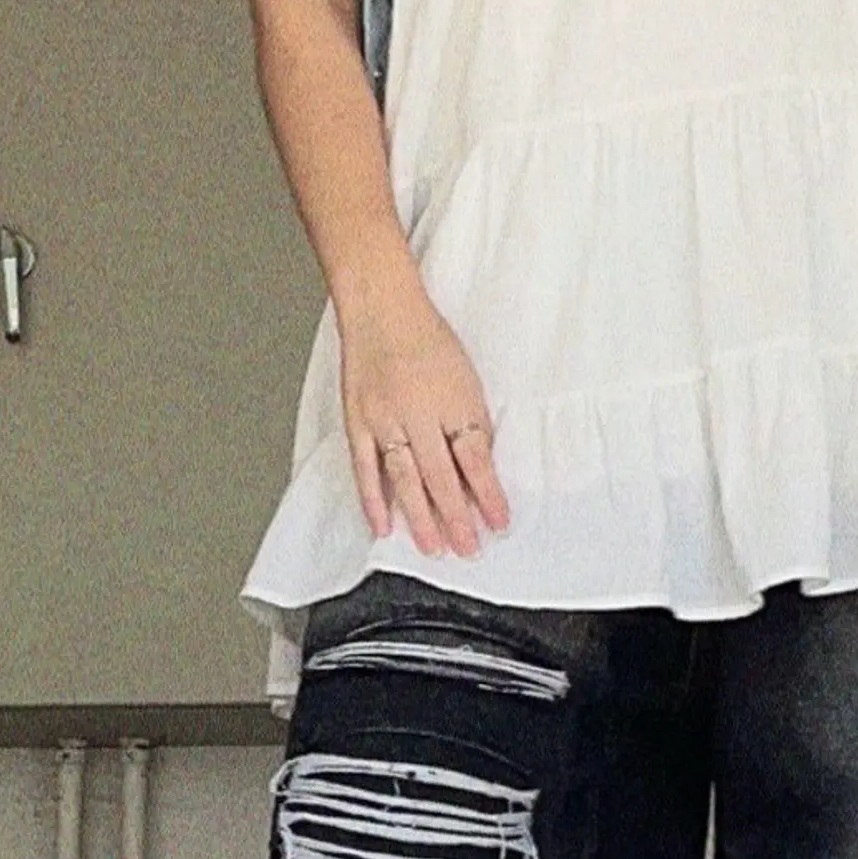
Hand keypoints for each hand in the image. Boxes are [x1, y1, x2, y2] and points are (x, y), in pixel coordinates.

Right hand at [338, 254, 510, 557]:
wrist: (382, 308)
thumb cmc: (428, 338)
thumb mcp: (465, 376)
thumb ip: (471, 421)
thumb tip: (480, 468)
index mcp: (454, 400)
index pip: (476, 458)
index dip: (489, 494)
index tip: (499, 523)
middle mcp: (420, 413)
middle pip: (442, 476)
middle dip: (457, 518)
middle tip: (468, 550)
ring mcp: (385, 419)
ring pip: (405, 479)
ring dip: (421, 518)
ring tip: (434, 548)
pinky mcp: (358, 421)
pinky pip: (365, 468)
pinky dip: (373, 499)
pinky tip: (384, 526)